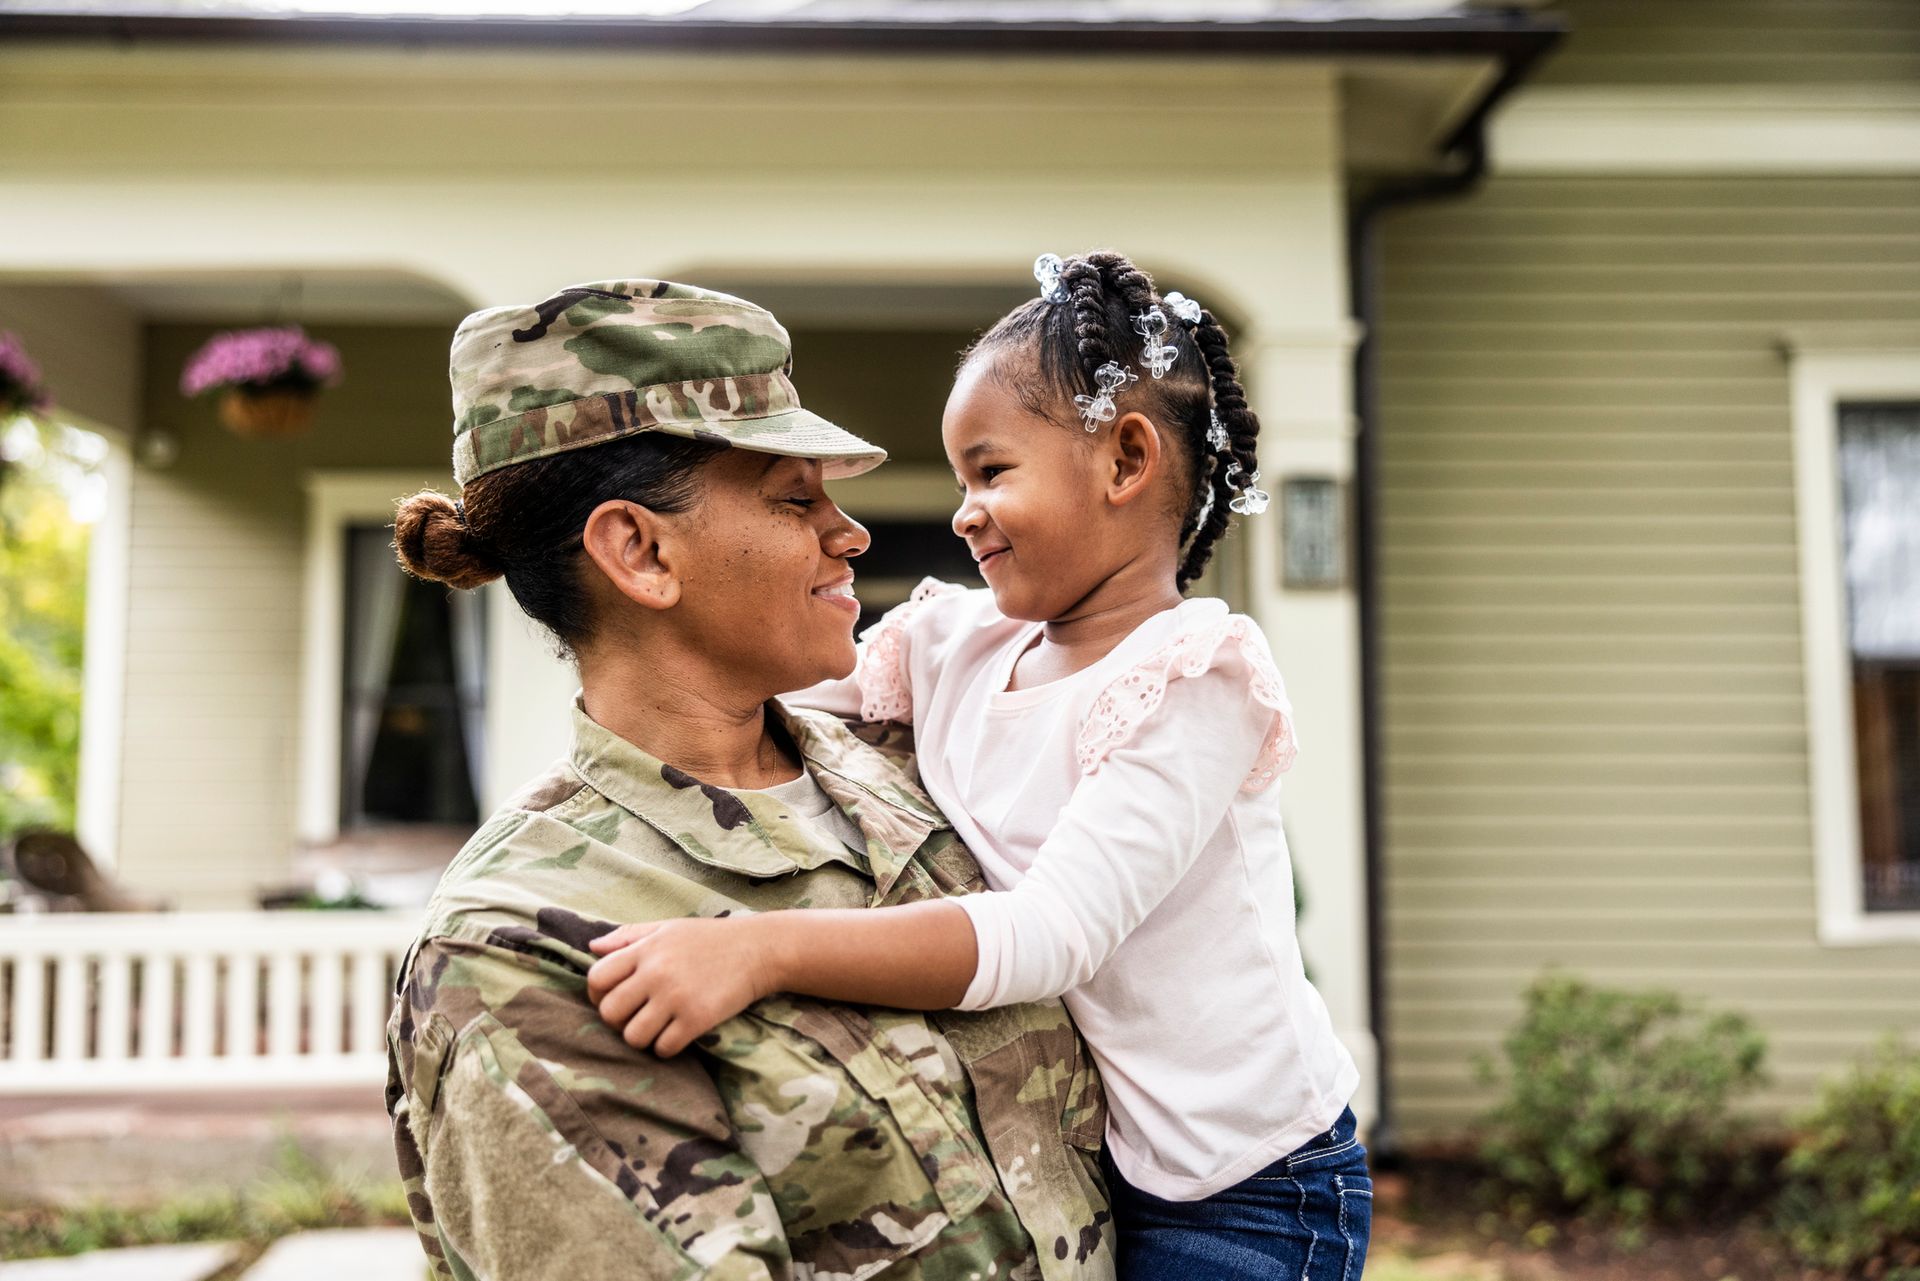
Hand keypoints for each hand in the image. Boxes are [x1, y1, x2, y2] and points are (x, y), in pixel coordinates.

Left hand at [585, 917, 775, 1056]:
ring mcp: (676, 997)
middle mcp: (656, 973)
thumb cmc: (711, 938)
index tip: (614, 999)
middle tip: (636, 1018)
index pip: (596, 978)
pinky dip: (666, 1047)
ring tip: (656, 1029)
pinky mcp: (698, 1019)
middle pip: (609, 1012)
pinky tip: (677, 1035)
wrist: (759, 949)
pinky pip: (663, 1048)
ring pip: (633, 1036)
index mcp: (646, 949)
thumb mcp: (668, 928)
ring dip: (641, 1038)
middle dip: (617, 1021)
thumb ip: (629, 936)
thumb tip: (592, 946)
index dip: (597, 994)